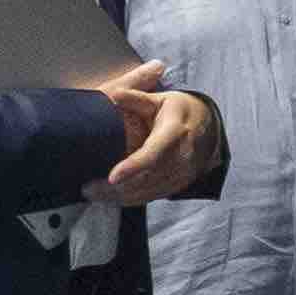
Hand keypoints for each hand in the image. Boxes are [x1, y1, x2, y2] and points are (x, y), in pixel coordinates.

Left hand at [88, 86, 220, 207]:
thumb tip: (114, 95)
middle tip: (87, 188)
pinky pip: (152, 197)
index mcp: (175, 132)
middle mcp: (181, 157)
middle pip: (146, 179)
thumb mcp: (160, 99)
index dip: (133, 167)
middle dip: (115, 188)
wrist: (208, 128)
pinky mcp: (178, 185)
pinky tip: (110, 197)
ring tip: (92, 193)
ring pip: (147, 192)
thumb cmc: (179, 111)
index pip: (153, 154)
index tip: (112, 177)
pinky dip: (130, 199)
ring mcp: (181, 174)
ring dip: (118, 197)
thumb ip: (137, 98)